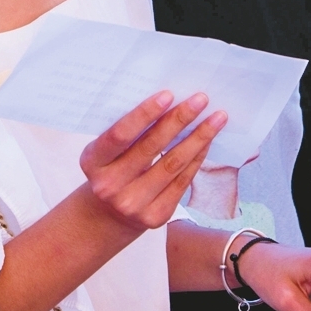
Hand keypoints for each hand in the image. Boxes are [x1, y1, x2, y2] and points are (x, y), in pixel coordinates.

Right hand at [77, 92, 224, 234]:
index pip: (120, 135)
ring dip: (199, 138)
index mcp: (93, 162)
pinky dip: (197, 158)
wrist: (108, 215)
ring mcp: (133, 204)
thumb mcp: (106, 152)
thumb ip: (127, 133)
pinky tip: (207, 141)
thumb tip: (169, 103)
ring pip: (173, 164)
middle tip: (201, 99)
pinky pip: (182, 181)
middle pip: (151, 147)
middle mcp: (110, 186)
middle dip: (179, 120)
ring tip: (217, 118)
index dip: (145, 114)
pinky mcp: (155, 216)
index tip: (169, 95)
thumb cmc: (111, 170)